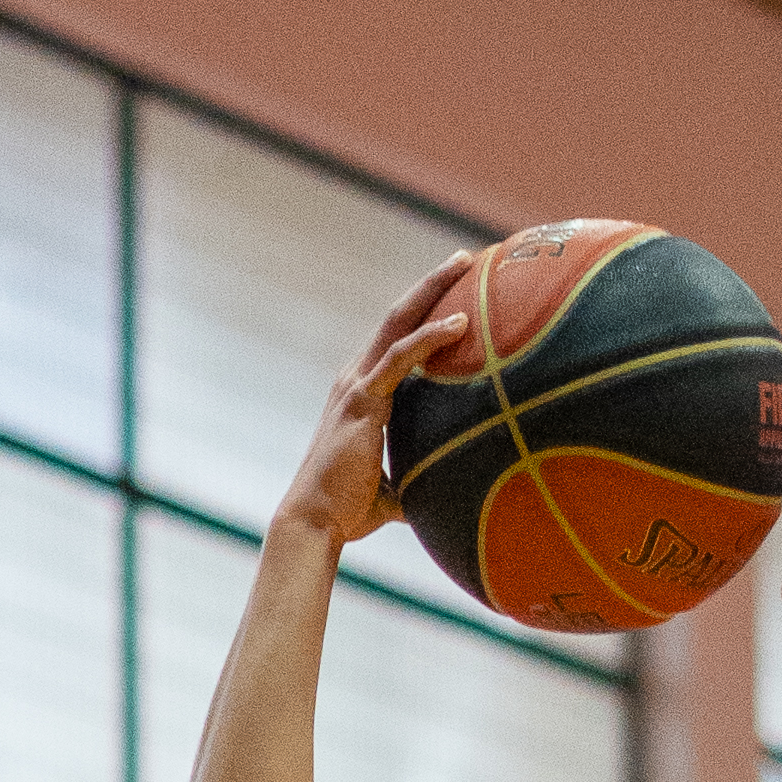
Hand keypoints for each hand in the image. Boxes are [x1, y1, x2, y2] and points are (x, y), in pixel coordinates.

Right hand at [281, 257, 488, 552]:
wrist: (315, 522)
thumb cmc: (349, 511)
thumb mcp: (394, 489)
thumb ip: (419, 480)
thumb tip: (450, 496)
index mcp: (362, 392)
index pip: (397, 340)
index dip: (424, 312)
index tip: (458, 292)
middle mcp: (356, 378)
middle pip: (399, 317)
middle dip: (433, 284)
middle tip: (466, 258)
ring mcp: (357, 384)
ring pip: (399, 323)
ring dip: (433, 290)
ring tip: (466, 264)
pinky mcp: (363, 400)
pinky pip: (401, 357)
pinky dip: (431, 338)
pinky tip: (461, 324)